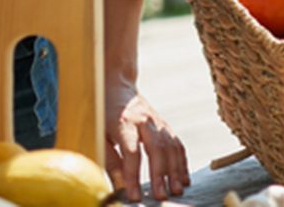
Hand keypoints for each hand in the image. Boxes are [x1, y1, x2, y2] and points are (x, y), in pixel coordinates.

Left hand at [104, 78, 188, 202]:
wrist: (118, 86)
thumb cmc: (103, 115)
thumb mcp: (100, 135)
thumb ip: (109, 160)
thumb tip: (117, 185)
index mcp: (124, 123)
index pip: (132, 152)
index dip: (134, 175)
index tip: (135, 196)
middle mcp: (145, 120)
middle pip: (156, 148)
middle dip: (160, 174)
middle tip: (161, 197)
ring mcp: (158, 122)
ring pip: (171, 146)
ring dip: (175, 170)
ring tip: (176, 191)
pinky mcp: (165, 125)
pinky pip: (177, 144)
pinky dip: (182, 162)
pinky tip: (183, 178)